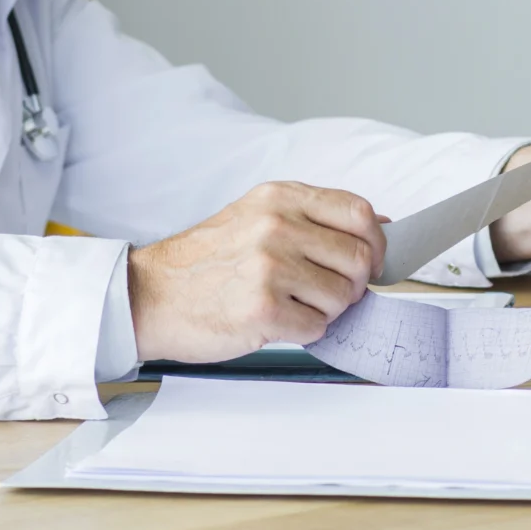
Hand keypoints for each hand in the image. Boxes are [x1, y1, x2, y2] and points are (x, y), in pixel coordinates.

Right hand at [126, 181, 384, 361]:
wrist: (149, 296)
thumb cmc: (206, 261)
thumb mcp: (257, 215)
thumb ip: (314, 217)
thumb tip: (381, 224)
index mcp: (280, 198)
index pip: (358, 212)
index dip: (377, 241)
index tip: (373, 259)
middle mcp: (277, 226)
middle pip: (360, 258)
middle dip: (354, 283)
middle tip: (328, 292)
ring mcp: (270, 267)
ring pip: (343, 296)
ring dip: (326, 310)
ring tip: (293, 305)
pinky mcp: (262, 309)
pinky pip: (317, 326)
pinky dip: (304, 331)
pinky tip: (276, 321)